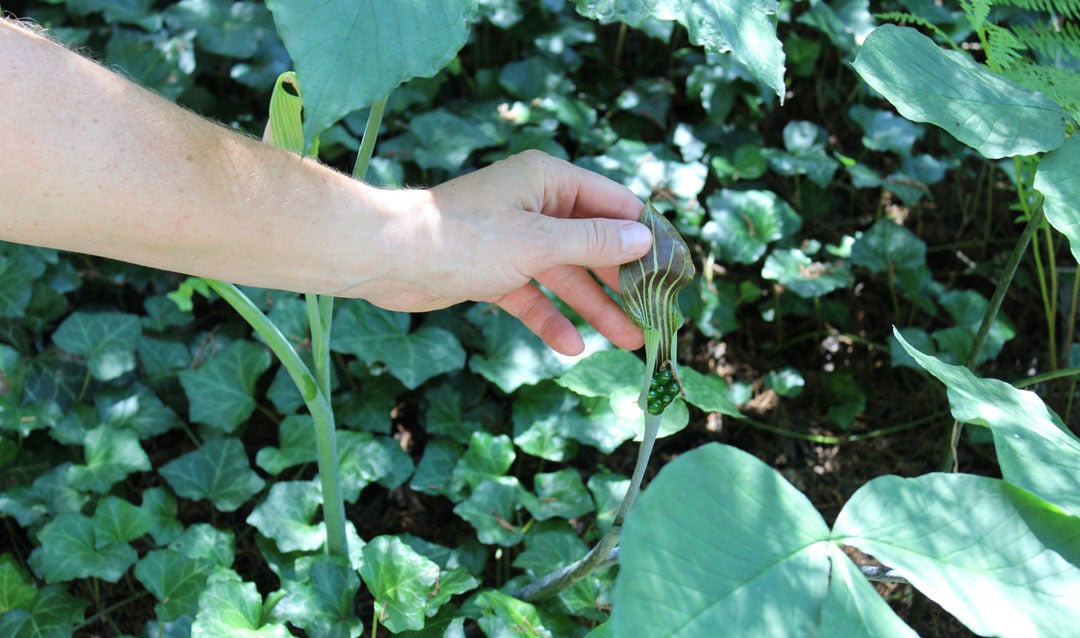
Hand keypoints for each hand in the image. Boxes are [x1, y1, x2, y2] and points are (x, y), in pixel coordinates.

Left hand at [357, 151, 651, 354]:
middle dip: (624, 281)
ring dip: (596, 307)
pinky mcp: (494, 271)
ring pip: (567, 275)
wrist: (389, 258)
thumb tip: (642, 239)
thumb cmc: (464, 238)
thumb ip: (593, 243)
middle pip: (593, 244)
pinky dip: (551, 318)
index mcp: (549, 180)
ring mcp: (515, 240)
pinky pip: (533, 295)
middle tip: (656, 315)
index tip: (674, 270)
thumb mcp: (539, 242)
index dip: (646, 236)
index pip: (614, 203)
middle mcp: (535, 205)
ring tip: (630, 342)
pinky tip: (572, 346)